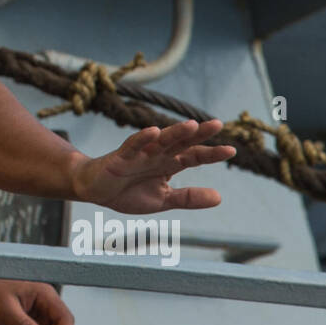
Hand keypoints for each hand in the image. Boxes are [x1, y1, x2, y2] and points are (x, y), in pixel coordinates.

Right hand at [71, 119, 233, 213]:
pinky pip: (132, 145)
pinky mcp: (120, 156)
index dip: (211, 153)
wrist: (94, 190)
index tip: (232, 150)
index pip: (194, 156)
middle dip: (198, 134)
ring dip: (174, 132)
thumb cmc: (128, 192)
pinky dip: (142, 138)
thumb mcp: (163, 200)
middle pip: (181, 142)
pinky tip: (153, 132)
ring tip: (191, 126)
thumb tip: (220, 198)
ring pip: (160, 141)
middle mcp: (157, 155)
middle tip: (218, 124)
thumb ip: (189, 198)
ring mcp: (140, 154)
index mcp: (169, 164)